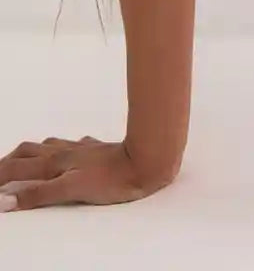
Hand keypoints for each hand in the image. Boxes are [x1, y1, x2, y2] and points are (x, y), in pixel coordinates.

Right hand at [0, 136, 175, 212]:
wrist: (146, 160)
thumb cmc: (113, 178)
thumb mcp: (71, 190)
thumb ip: (39, 194)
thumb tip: (7, 200)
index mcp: (56, 162)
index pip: (17, 168)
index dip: (0, 176)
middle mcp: (65, 152)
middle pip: (27, 152)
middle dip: (8, 161)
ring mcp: (81, 149)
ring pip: (47, 146)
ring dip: (29, 153)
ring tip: (21, 159)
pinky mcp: (96, 149)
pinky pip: (70, 145)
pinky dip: (57, 149)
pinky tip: (64, 151)